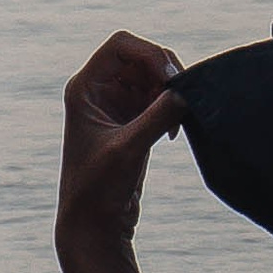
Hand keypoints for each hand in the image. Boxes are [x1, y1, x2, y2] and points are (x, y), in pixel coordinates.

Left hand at [58, 29, 182, 272]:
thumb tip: (188, 91)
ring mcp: (116, 106)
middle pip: (140, 57)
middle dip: (164, 72)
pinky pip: (158, 98)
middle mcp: (98, 91)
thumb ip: (158, 115)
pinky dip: (172, 106)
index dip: (149, 53)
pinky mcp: (132, 122)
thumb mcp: (129, 148)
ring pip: (152, 76)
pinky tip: (174, 131)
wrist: (94, 227)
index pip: (121, 45)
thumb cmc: (98, 189)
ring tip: (176, 121)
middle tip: (181, 97)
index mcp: (85, 89)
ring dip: (170, 91)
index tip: (170, 78)